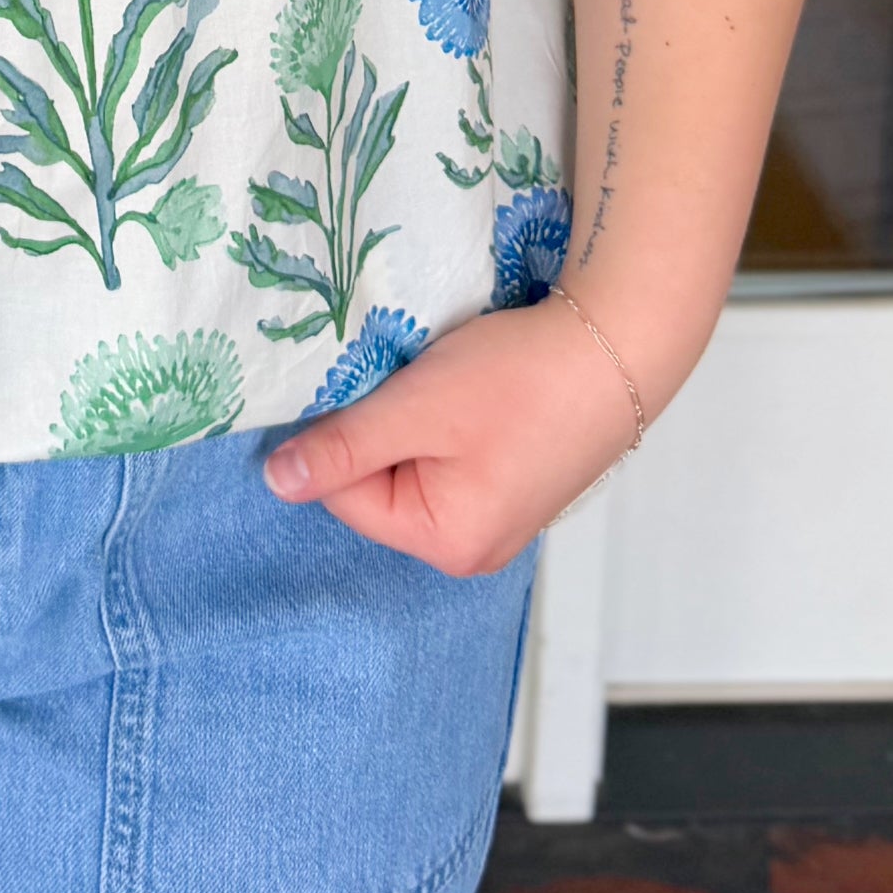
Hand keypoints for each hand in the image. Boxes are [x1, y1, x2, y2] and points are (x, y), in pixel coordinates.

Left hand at [261, 300, 642, 573]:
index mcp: (446, 543)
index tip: (367, 384)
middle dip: (380, 428)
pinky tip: (468, 390)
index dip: (341, 433)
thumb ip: (343, 447)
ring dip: (410, 421)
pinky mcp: (511, 483)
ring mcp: (496, 518)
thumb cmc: (520, 379)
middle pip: (377, 486)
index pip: (343, 495)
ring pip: (410, 466)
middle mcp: (471, 548)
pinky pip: (446, 459)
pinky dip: (443, 423)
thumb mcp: (417, 408)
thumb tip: (275, 483)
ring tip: (444, 383)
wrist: (616, 344)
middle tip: (411, 381)